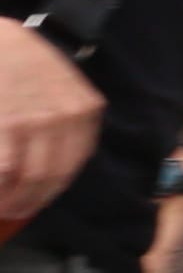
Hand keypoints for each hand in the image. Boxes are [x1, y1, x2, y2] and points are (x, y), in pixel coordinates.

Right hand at [0, 21, 99, 227]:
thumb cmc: (24, 61)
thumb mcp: (59, 85)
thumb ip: (65, 120)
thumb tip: (46, 167)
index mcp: (85, 108)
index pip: (75, 162)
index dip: (53, 188)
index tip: (38, 199)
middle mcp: (66, 117)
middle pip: (53, 177)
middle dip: (32, 201)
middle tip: (15, 211)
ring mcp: (34, 122)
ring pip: (29, 180)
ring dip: (13, 201)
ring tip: (2, 208)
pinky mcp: (5, 126)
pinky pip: (4, 172)